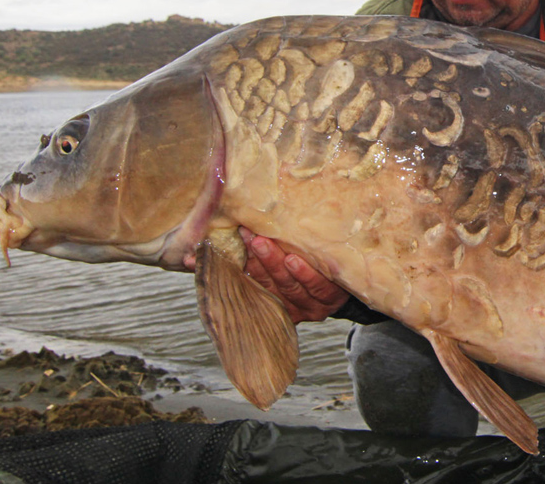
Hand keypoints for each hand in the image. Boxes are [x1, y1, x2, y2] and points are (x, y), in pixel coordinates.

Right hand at [182, 229, 348, 323]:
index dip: (226, 269)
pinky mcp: (330, 300)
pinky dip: (305, 274)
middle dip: (255, 260)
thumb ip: (246, 257)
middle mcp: (287, 306)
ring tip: (265, 244)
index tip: (210, 252)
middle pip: (267, 285)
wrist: (348, 284)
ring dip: (275, 263)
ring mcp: (309, 306)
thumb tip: (195, 250)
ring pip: (289, 286)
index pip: (245, 285)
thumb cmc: (303, 269)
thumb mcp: (275, 267)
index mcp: (269, 300)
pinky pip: (317, 287)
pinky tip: (295, 259)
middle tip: (248, 238)